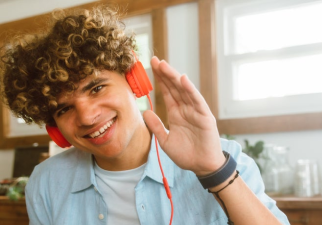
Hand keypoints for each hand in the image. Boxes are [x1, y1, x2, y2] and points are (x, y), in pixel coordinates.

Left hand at [143, 56, 224, 175]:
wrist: (201, 166)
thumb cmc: (186, 154)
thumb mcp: (165, 140)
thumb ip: (156, 126)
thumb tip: (145, 112)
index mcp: (176, 113)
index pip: (167, 93)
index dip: (159, 80)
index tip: (150, 67)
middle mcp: (186, 109)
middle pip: (174, 87)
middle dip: (164, 74)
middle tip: (155, 60)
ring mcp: (196, 111)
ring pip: (184, 90)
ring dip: (174, 77)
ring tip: (164, 65)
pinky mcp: (205, 117)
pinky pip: (197, 101)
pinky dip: (190, 90)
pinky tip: (183, 79)